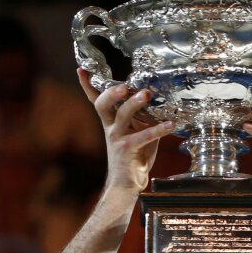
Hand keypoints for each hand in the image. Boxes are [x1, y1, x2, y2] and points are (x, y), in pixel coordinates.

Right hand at [78, 69, 173, 192]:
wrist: (127, 183)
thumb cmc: (134, 156)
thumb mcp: (137, 132)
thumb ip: (143, 117)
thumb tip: (158, 101)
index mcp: (110, 121)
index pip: (96, 100)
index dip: (87, 85)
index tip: (81, 69)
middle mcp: (110, 127)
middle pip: (103, 104)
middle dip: (112, 92)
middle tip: (125, 85)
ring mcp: (117, 138)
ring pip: (122, 115)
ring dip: (134, 103)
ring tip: (147, 93)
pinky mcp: (127, 149)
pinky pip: (143, 136)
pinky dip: (159, 129)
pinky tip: (170, 124)